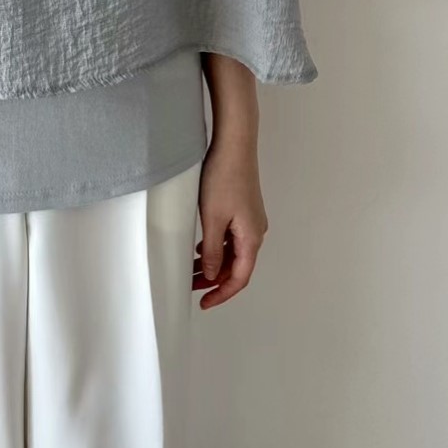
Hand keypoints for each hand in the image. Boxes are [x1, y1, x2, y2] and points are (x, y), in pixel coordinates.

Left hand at [193, 136, 268, 308]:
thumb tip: (213, 274)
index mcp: (251, 238)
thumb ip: (213, 250)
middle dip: (215, 280)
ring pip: (233, 252)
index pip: (240, 278)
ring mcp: (250, 219)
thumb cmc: (225, 177)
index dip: (222, 294)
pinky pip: (232, 237)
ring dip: (215, 263)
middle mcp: (255, 231)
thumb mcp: (213, 219)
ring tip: (192, 269)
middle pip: (237, 266)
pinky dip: (217, 247)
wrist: (235, 144)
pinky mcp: (244, 209)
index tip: (204, 303)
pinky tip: (202, 247)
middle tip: (192, 287)